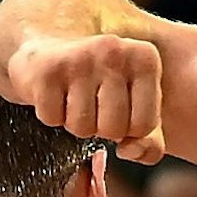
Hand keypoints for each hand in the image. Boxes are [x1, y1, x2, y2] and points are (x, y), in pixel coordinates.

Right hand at [0, 34, 164, 160]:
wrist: (49, 46)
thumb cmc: (99, 81)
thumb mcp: (135, 103)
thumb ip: (149, 139)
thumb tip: (130, 150)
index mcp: (145, 59)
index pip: (144, 126)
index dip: (127, 129)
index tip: (117, 107)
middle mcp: (114, 52)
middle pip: (112, 129)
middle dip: (99, 127)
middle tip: (92, 102)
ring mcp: (80, 59)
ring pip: (81, 128)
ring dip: (74, 121)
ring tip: (73, 95)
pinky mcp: (47, 70)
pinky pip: (52, 119)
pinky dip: (50, 114)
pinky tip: (55, 91)